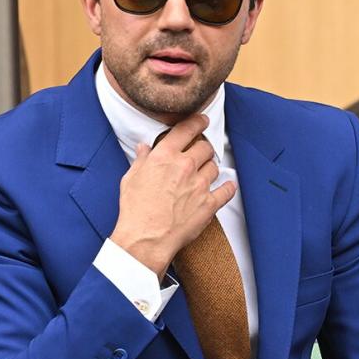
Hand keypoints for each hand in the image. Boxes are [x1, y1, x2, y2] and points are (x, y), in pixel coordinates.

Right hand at [109, 113, 234, 277]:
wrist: (145, 238)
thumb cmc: (135, 210)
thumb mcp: (131, 178)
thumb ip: (142, 160)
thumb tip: (144, 149)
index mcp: (165, 156)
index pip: (186, 129)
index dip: (197, 121)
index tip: (202, 120)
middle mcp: (185, 166)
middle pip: (205, 147)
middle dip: (203, 148)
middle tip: (201, 152)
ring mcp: (199, 185)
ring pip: (214, 167)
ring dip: (210, 168)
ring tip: (204, 174)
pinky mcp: (209, 204)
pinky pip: (226, 190)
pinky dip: (228, 188)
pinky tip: (227, 186)